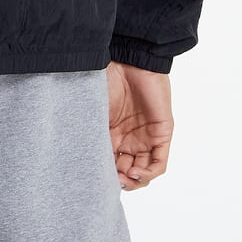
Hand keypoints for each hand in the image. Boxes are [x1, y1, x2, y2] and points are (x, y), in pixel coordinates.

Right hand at [105, 61, 173, 190]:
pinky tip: (136, 172)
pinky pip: (159, 163)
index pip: (112, 163)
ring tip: (124, 179)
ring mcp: (147, 137)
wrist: (128, 60)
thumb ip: (92, 134)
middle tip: (112, 182)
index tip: (96, 179)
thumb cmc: (108, 79)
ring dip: (135, 181)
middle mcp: (130, 138)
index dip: (106, 175)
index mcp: (113, 134)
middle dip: (121, 181)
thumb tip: (79, 160)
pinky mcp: (162, 133)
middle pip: (128, 171)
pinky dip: (148, 173)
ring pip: (145, 171)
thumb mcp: (95, 112)